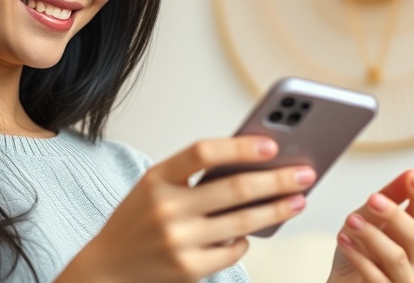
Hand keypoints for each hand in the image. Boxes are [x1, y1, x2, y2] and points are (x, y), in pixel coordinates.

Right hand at [58, 137, 316, 282]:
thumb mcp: (155, 187)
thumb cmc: (139, 219)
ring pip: (243, 222)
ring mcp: (178, 241)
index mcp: (157, 178)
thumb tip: (253, 163)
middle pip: (235, 189)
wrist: (107, 268)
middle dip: (278, 180)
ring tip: (298, 200)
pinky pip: (234, 249)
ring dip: (277, 210)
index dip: (240, 146)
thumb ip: (193, 175)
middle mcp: (166, 208)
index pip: (203, 152)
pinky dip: (246, 239)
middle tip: (306, 173)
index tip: (273, 144)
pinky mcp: (189, 269)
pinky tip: (253, 230)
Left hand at [328, 170, 413, 282]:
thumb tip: (409, 175)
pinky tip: (344, 241)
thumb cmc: (356, 252)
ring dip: (373, 236)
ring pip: (397, 258)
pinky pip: (377, 278)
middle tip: (372, 199)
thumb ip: (386, 199)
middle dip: (394, 215)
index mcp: (412, 236)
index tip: (412, 176)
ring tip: (352, 221)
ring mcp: (402, 279)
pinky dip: (360, 258)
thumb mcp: (366, 219)